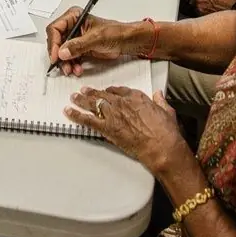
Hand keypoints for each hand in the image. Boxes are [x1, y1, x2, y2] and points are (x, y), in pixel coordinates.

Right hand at [46, 9, 155, 76]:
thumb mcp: (96, 38)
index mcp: (74, 16)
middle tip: (63, 65)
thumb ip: (78, 45)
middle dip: (59, 55)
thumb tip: (63, 51)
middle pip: (56, 41)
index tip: (56, 56)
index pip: (55, 28)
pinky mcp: (79, 48)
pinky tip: (77, 69)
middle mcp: (72, 26)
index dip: (53, 43)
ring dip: (65, 63)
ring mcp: (75, 38)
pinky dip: (72, 65)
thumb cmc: (116, 33)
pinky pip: (69, 58)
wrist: (126, 42)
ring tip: (72, 69)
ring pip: (61, 52)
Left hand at [64, 87, 182, 173]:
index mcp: (136, 97)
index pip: (119, 90)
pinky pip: (87, 120)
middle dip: (92, 93)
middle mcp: (122, 103)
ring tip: (73, 97)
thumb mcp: (167, 111)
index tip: (106, 91)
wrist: (161, 146)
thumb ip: (160, 101)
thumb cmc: (166, 132)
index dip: (110, 91)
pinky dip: (76, 115)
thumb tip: (158, 94)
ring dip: (81, 100)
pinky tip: (69, 112)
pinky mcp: (107, 128)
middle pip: (103, 95)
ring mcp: (113, 115)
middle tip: (84, 90)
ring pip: (92, 104)